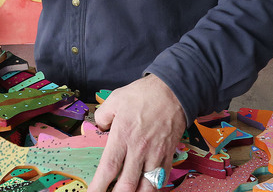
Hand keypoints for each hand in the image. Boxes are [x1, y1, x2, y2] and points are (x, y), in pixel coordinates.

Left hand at [88, 74, 186, 191]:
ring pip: (146, 187)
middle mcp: (139, 149)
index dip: (99, 186)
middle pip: (127, 184)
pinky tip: (145, 189)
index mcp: (122, 136)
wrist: (174, 90)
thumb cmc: (144, 94)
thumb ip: (102, 116)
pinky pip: (161, 179)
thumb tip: (99, 128)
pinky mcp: (168, 155)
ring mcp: (156, 154)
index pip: (108, 168)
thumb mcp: (115, 99)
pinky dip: (153, 188)